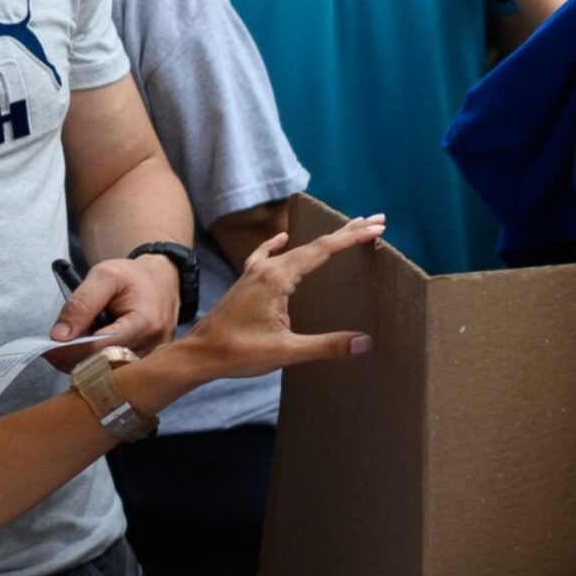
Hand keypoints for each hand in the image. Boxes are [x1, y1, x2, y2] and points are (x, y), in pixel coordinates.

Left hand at [49, 255, 181, 362]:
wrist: (162, 282)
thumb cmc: (133, 277)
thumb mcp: (104, 276)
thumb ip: (81, 303)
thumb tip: (59, 336)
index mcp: (144, 323)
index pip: (101, 348)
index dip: (70, 350)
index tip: (47, 347)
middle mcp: (152, 346)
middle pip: (103, 366)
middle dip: (73, 359)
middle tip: (53, 349)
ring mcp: (151, 359)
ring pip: (107, 373)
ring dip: (83, 362)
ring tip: (74, 343)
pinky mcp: (147, 364)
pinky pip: (115, 371)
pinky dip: (95, 363)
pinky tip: (87, 350)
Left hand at [171, 217, 381, 379]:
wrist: (197, 355)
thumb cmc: (237, 353)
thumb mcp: (286, 352)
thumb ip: (326, 346)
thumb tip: (364, 342)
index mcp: (277, 278)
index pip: (324, 250)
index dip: (353, 237)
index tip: (378, 227)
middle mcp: (266, 268)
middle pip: (314, 244)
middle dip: (347, 232)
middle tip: (377, 220)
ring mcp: (254, 273)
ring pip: (295, 248)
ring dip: (322, 239)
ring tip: (344, 231)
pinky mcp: (246, 282)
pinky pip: (266, 255)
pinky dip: (279, 245)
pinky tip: (281, 238)